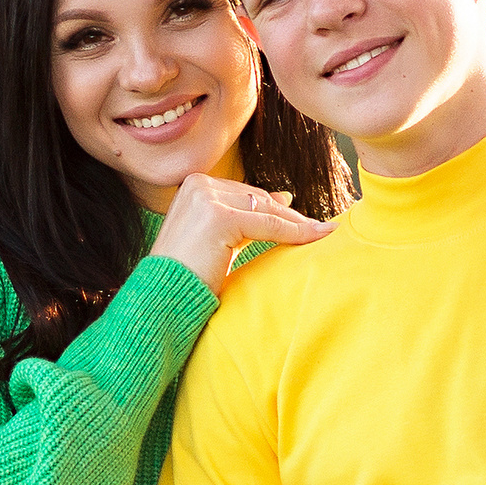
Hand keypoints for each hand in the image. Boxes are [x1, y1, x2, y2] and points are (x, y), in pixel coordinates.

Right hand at [148, 174, 331, 294]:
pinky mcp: (219, 216)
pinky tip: (315, 237)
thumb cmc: (186, 276)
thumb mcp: (216, 238)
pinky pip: (268, 224)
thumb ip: (242, 216)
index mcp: (193, 186)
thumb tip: (283, 198)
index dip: (275, 208)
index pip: (244, 194)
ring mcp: (206, 198)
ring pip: (265, 210)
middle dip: (289, 216)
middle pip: (256, 199)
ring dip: (297, 224)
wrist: (163, 299)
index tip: (303, 219)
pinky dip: (294, 233)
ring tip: (323, 232)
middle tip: (318, 228)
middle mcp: (198, 185)